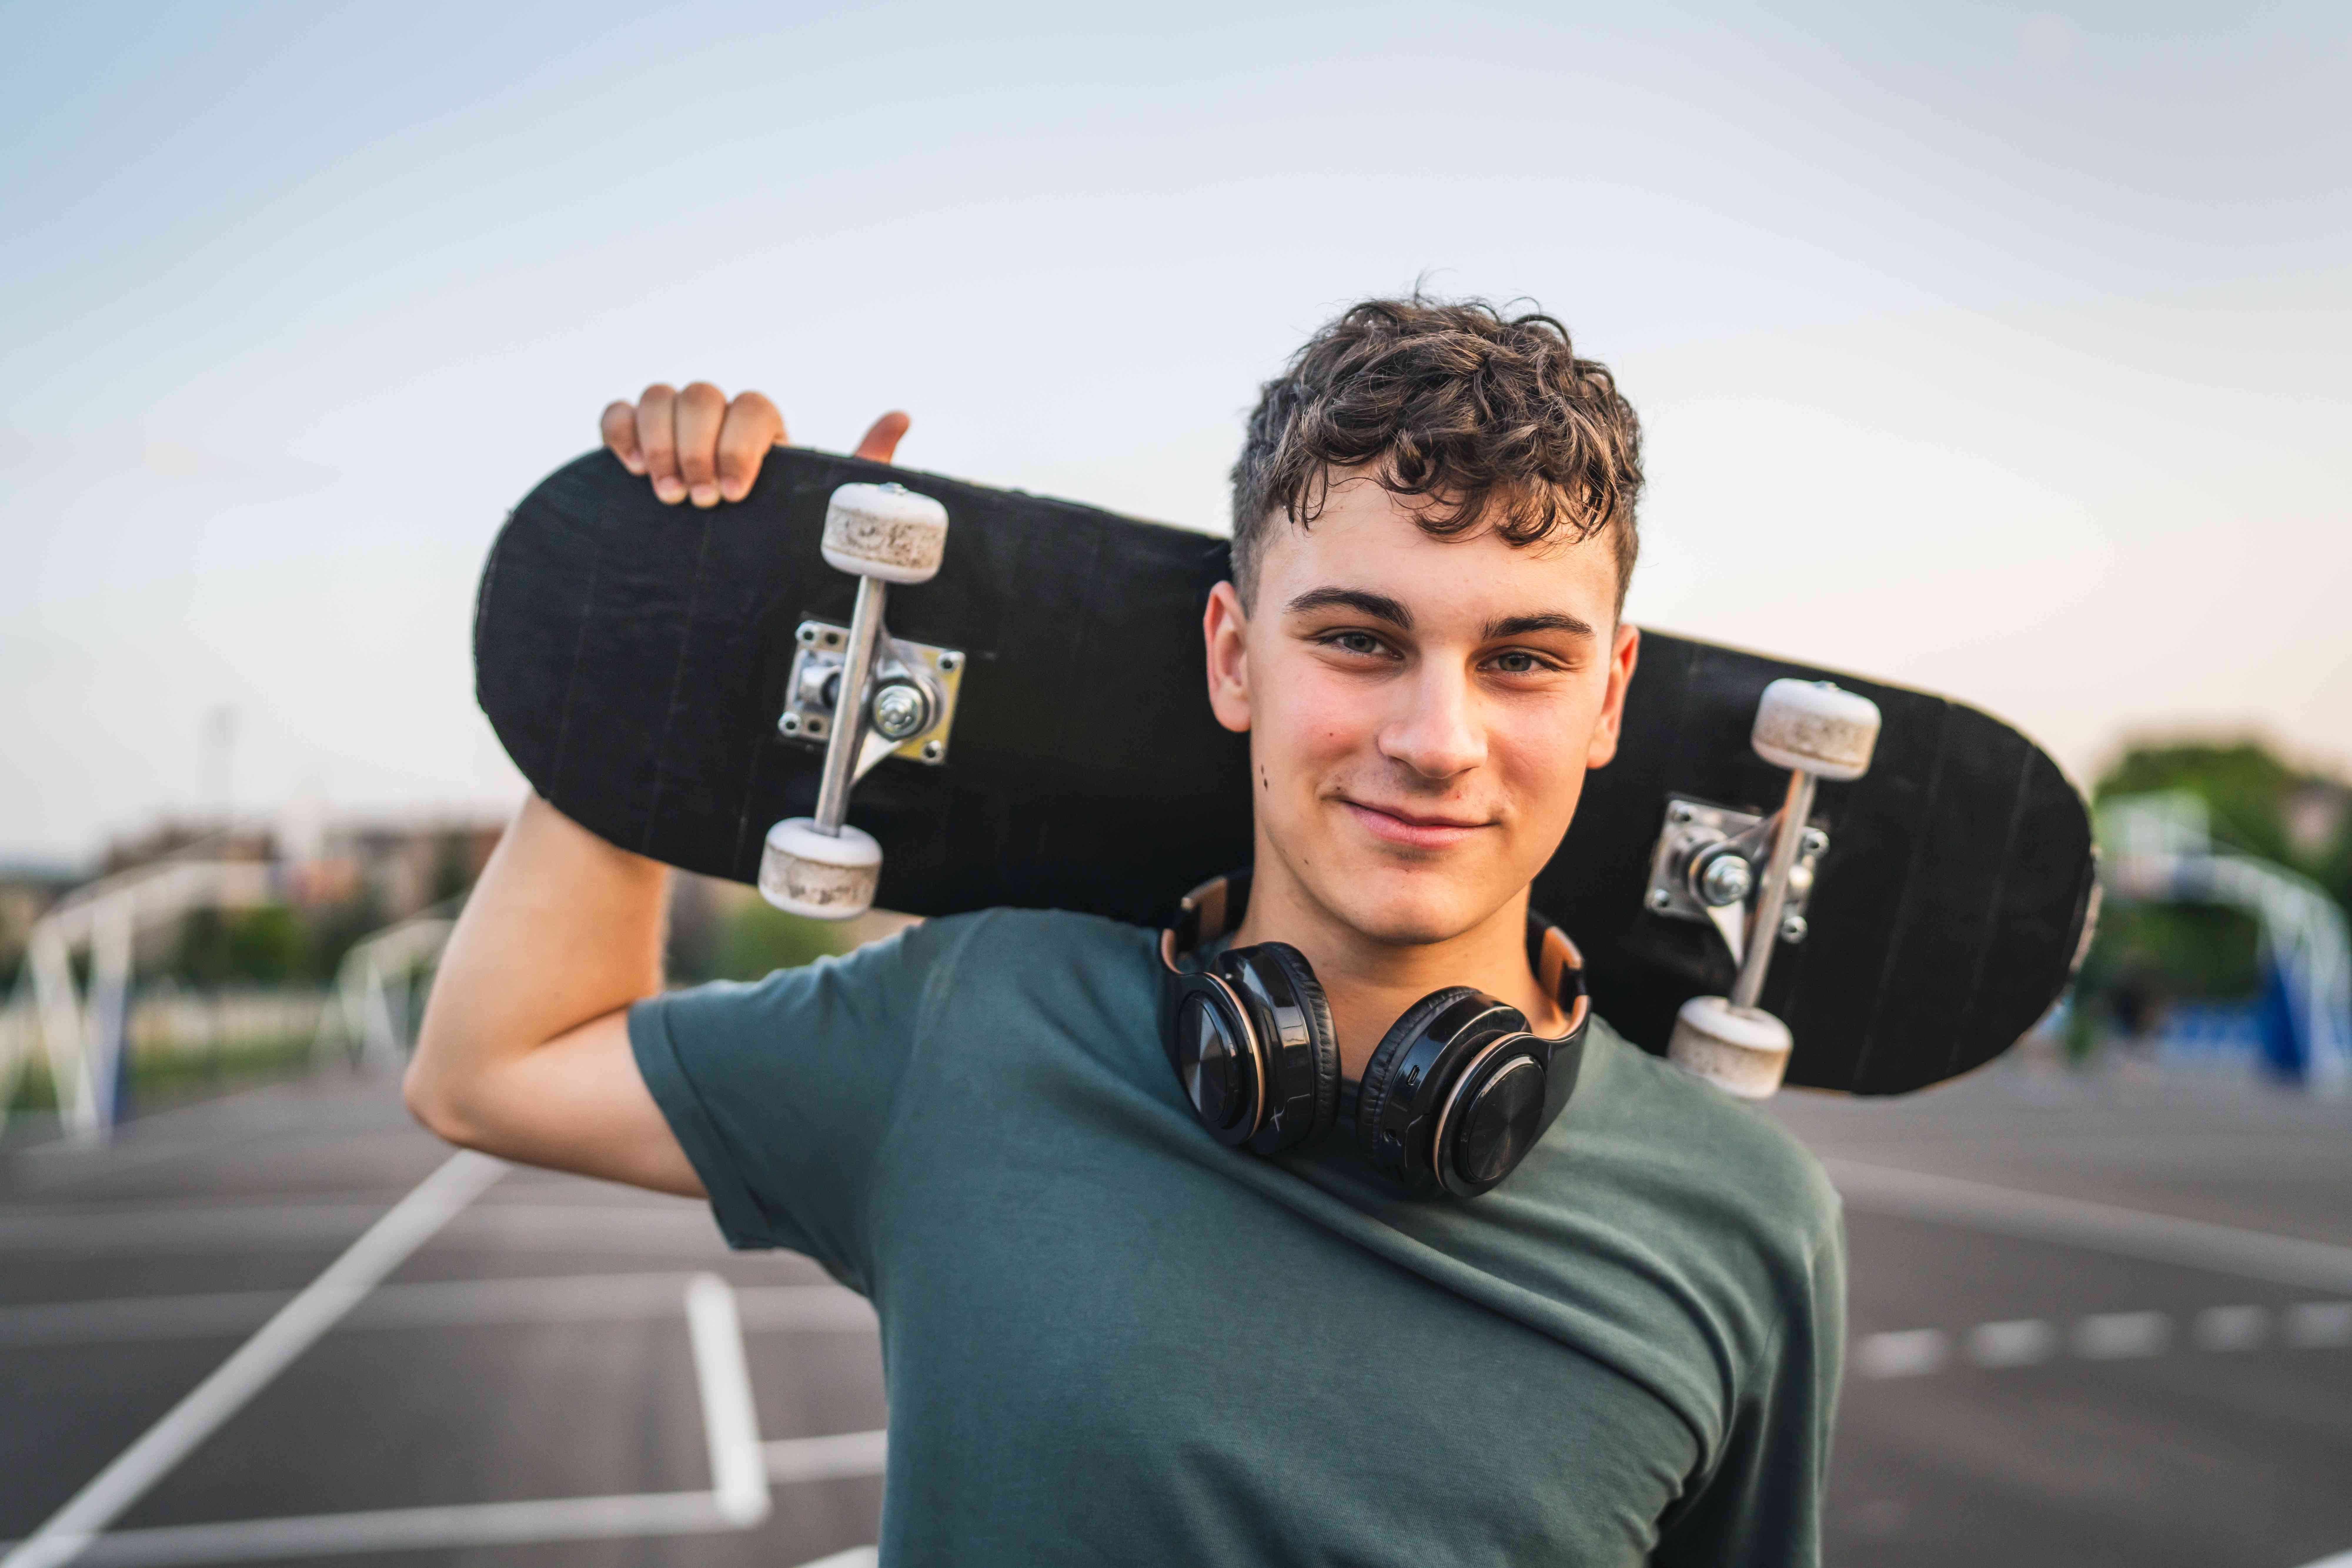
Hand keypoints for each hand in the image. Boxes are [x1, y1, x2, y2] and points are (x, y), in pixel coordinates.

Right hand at [599, 382, 910, 507]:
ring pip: (658, 396)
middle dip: (696, 449)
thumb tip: (900, 417)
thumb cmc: (782, 526)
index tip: (734, 493)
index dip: (739, 444)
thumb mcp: (826, 503)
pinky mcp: (636, 437)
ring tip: (665, 495)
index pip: (751, 406)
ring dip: (658, 442)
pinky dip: (619, 430)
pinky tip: (631, 468)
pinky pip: (618, 411)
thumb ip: (862, 463)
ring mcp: (675, 424)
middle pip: (700, 396)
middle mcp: (719, 417)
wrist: (738, 558)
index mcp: (764, 427)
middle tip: (698, 502)